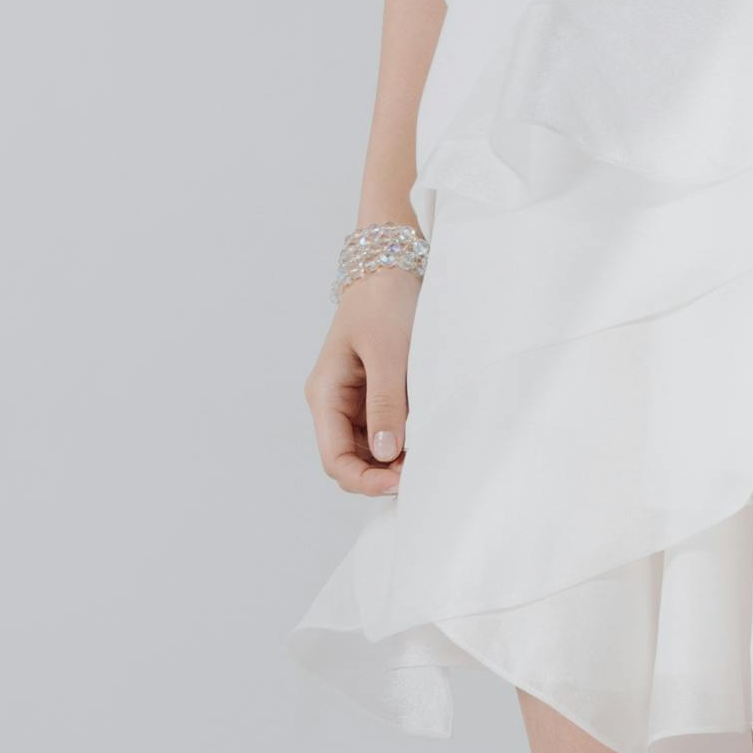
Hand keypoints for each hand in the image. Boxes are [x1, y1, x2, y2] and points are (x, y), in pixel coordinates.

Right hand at [306, 268, 420, 494]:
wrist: (390, 269)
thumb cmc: (384, 304)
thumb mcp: (388, 354)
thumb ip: (385, 404)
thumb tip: (386, 453)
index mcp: (325, 395)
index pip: (335, 459)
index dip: (365, 480)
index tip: (401, 483)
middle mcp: (334, 404)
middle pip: (350, 462)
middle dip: (382, 476)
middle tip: (422, 473)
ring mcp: (353, 403)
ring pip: (369, 453)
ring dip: (394, 463)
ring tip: (427, 457)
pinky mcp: (374, 397)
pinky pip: (385, 434)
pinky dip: (403, 445)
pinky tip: (425, 441)